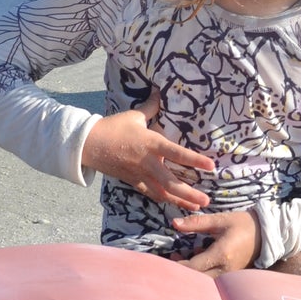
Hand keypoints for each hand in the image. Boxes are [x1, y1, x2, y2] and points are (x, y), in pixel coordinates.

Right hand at [79, 91, 214, 211]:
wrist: (89, 144)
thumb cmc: (113, 128)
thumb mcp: (134, 116)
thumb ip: (152, 107)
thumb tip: (161, 91)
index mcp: (151, 143)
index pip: (177, 153)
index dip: (195, 160)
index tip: (211, 166)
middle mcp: (148, 162)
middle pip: (171, 182)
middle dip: (189, 193)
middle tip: (206, 201)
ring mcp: (140, 175)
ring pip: (162, 193)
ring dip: (179, 201)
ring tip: (195, 208)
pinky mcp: (133, 182)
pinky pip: (150, 193)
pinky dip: (163, 199)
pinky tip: (173, 204)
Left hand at [173, 210, 259, 272]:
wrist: (266, 233)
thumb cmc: (243, 224)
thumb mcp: (220, 220)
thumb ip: (196, 222)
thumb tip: (174, 224)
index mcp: (222, 254)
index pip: (193, 267)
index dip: (177, 265)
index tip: (165, 259)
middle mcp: (225, 269)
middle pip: (197, 278)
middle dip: (181, 271)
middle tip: (170, 258)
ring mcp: (229, 275)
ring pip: (203, 281)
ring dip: (190, 272)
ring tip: (179, 256)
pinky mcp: (230, 276)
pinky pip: (211, 279)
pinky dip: (200, 271)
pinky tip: (195, 255)